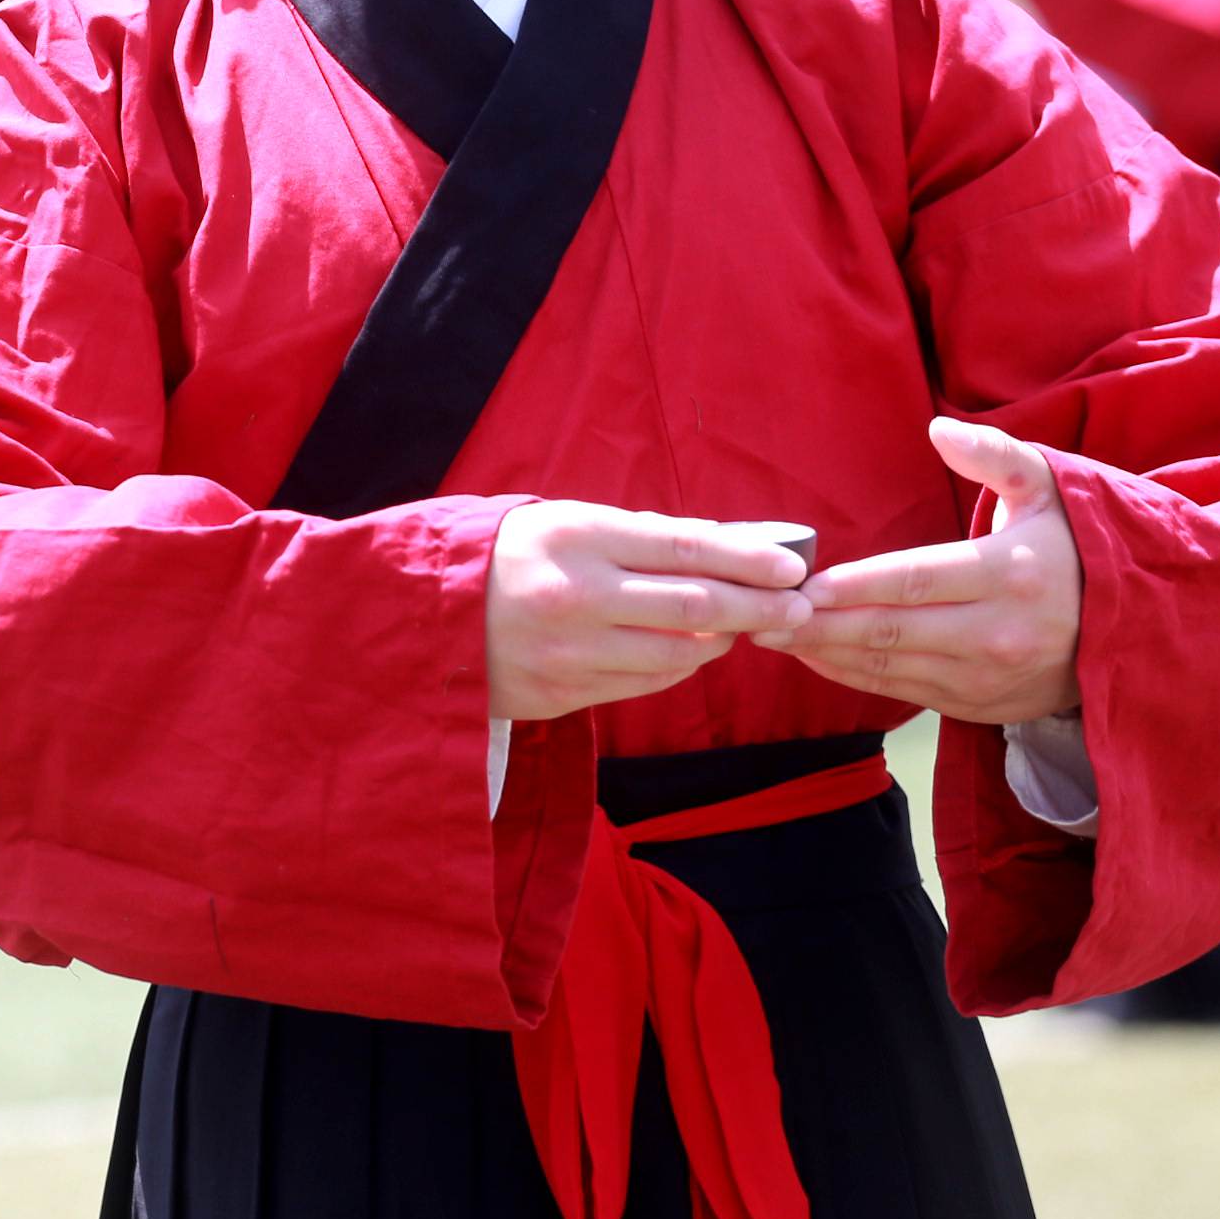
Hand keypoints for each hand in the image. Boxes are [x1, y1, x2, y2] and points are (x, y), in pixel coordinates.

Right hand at [486, 503, 815, 722]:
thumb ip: (638, 536)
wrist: (421, 615)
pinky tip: (692, 651)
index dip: (746, 559)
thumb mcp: (565, 523)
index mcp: (576, 536)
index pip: (684, 548)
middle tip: (797, 606)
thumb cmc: (507, 556)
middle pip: (694, 606)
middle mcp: (575, 595)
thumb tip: (723, 547)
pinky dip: (678, 667)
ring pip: (676, 654)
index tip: (792, 566)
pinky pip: (643, 685)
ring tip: (744, 628)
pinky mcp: (560, 695)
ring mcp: (568, 652)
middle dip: (757, 607)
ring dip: (721, 642)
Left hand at [757, 419, 1082, 724]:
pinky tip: (816, 656)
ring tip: (771, 633)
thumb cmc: (1075, 546)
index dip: (852, 585)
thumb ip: (995, 455)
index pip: (913, 581)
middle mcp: (997, 631)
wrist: (1136, 630)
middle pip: (888, 630)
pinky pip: (903, 692)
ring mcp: (988, 676)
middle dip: (817, 623)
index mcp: (1009, 572)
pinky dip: (854, 676)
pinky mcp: (980, 705)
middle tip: (759, 611)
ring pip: (889, 667)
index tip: (799, 582)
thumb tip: (940, 429)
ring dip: (825, 653)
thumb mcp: (1050, 487)